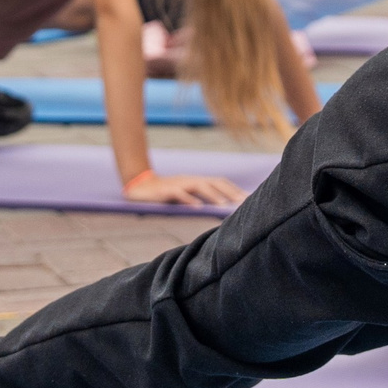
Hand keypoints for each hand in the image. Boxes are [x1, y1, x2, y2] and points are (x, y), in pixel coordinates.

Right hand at [123, 171, 245, 207]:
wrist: (138, 187)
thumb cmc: (165, 193)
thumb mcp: (185, 194)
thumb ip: (201, 199)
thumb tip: (221, 208)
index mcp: (197, 181)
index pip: (220, 183)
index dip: (234, 190)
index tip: (249, 198)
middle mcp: (190, 180)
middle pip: (214, 183)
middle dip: (230, 192)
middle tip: (243, 202)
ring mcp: (178, 184)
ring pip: (199, 186)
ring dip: (213, 196)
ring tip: (224, 205)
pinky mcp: (165, 191)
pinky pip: (178, 194)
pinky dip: (188, 200)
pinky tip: (197, 207)